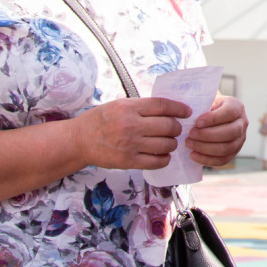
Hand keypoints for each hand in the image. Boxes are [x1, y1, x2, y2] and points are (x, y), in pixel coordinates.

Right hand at [75, 96, 190, 169]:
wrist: (79, 140)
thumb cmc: (102, 120)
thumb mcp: (120, 105)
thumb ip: (142, 107)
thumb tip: (170, 110)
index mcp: (129, 108)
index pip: (163, 106)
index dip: (179, 108)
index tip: (186, 112)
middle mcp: (131, 125)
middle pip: (168, 126)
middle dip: (177, 128)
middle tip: (175, 129)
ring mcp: (130, 145)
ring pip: (166, 144)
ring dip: (172, 143)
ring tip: (168, 142)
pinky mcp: (128, 161)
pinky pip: (156, 161)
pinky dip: (164, 158)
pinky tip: (162, 154)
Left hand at [187, 94, 247, 166]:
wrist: (213, 117)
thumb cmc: (207, 108)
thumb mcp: (207, 102)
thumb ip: (202, 107)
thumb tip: (189, 116)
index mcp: (237, 107)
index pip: (229, 113)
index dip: (213, 119)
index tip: (197, 122)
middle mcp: (242, 123)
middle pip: (230, 132)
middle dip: (208, 135)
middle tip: (191, 134)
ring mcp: (240, 139)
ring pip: (226, 148)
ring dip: (205, 148)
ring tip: (189, 143)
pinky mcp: (234, 152)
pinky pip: (222, 160)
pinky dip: (207, 159)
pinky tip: (193, 155)